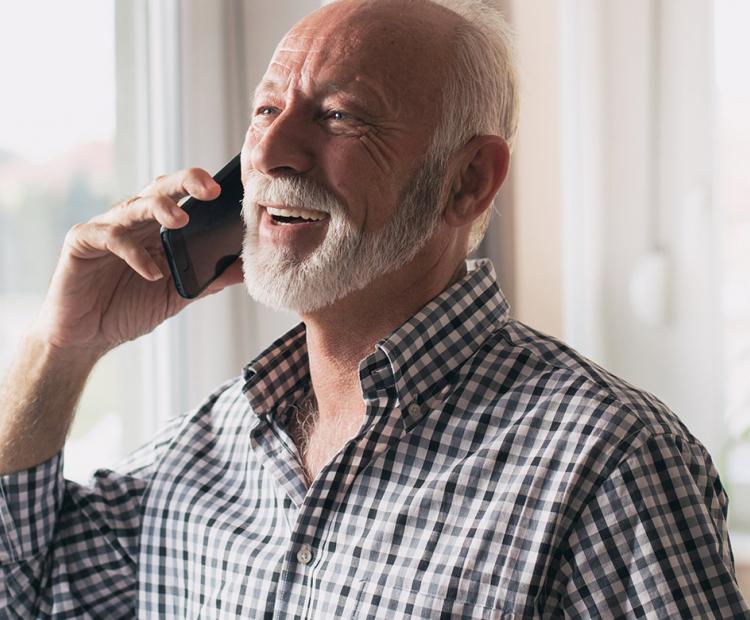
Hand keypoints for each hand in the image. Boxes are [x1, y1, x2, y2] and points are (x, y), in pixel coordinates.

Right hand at [33, 167, 244, 357]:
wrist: (87, 337)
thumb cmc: (129, 309)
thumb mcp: (177, 294)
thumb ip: (208, 279)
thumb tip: (245, 269)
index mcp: (155, 228)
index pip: (180, 196)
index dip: (200, 187)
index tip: (227, 190)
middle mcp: (132, 221)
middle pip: (159, 189)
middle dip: (185, 183)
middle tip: (209, 189)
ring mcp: (105, 228)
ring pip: (134, 206)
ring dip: (160, 209)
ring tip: (181, 220)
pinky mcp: (81, 242)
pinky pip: (111, 238)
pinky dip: (135, 254)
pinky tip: (151, 273)